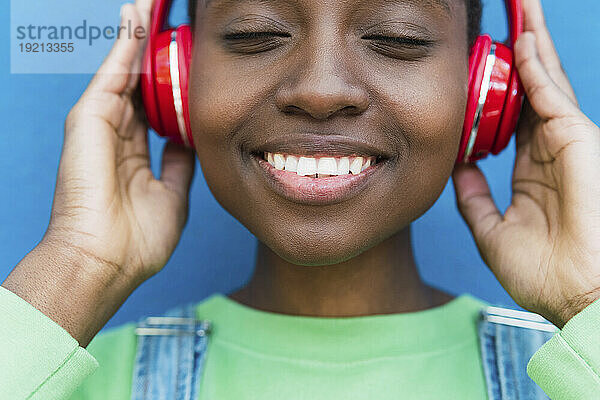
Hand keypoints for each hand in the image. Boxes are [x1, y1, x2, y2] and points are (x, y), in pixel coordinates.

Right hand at [2, 0, 194, 344]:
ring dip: (143, 32)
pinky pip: (114, 68)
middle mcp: (116, 133)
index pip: (155, 106)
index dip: (173, 82)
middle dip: (160, 49)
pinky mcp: (90, 115)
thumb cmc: (135, 241)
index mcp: (133, 153)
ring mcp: (102, 122)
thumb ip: (178, 165)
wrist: (105, 262)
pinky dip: (128, 38)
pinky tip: (143, 12)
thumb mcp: (171, 197)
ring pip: (127, 66)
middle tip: (179, 19)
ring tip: (160, 3)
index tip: (192, 61)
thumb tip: (188, 144)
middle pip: (142, 80)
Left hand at [452, 0, 599, 327]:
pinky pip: (551, 93)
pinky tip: (521, 37)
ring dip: (530, 43)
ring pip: (544, 80)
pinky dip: (535, 63)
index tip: (475, 68)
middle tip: (504, 18)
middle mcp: (549, 150)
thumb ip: (475, 199)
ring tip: (517, 9)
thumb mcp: (493, 231)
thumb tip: (458, 171)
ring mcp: (565, 141)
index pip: (511, 117)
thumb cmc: (543, 273)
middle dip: (518, 53)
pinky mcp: (577, 138)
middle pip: (529, 90)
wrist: (576, 295)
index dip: (495, 90)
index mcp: (532, 170)